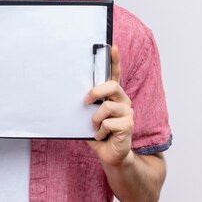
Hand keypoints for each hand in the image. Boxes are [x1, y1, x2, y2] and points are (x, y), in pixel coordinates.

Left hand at [85, 46, 134, 166]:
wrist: (111, 155)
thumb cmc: (99, 133)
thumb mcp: (88, 117)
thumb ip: (86, 105)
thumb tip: (73, 96)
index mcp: (113, 96)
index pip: (115, 75)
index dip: (115, 60)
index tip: (112, 46)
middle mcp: (123, 101)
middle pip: (112, 86)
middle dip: (96, 92)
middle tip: (85, 101)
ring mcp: (127, 113)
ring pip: (106, 107)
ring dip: (95, 119)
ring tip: (95, 127)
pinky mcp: (128, 125)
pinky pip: (108, 123)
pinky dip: (100, 131)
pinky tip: (102, 136)